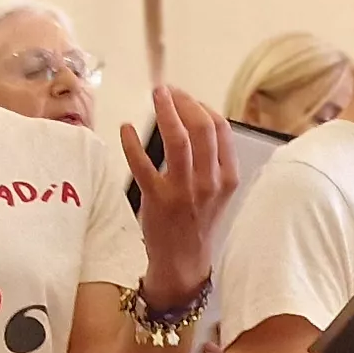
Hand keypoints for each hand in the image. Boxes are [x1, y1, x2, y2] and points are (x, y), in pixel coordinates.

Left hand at [122, 84, 239, 306]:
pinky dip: (132, 142)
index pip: (220, 129)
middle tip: (166, 90)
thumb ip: (212, 159)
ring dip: (166, 111)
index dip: (200, 105)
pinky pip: (142, 164)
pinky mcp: (157, 200)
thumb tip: (195, 118)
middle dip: (184, 101)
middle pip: (202, 128)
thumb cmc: (197, 221)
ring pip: (179, 140)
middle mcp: (209, 182)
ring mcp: (184, 191)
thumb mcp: (217, 191)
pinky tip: (126, 129)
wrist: (183, 262)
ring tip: (156, 95)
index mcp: (227, 177)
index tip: (184, 97)